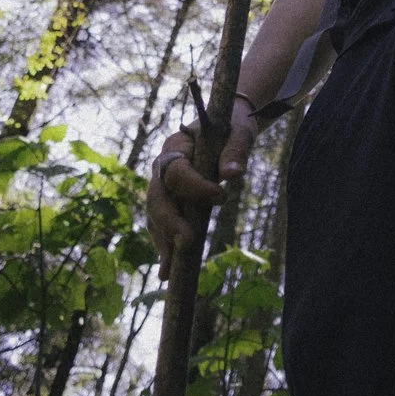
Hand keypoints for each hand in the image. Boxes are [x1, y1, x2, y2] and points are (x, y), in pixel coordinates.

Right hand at [146, 97, 256, 278]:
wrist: (224, 126)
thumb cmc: (231, 127)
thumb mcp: (239, 132)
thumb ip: (235, 150)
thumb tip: (233, 174)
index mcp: (176, 145)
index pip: (177, 170)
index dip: (195, 186)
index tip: (222, 196)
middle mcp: (161, 166)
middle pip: (157, 196)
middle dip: (170, 221)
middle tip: (187, 242)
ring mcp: (161, 185)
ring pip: (155, 215)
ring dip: (163, 241)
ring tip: (170, 270)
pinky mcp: (169, 201)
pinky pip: (161, 224)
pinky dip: (165, 245)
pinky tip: (169, 270)